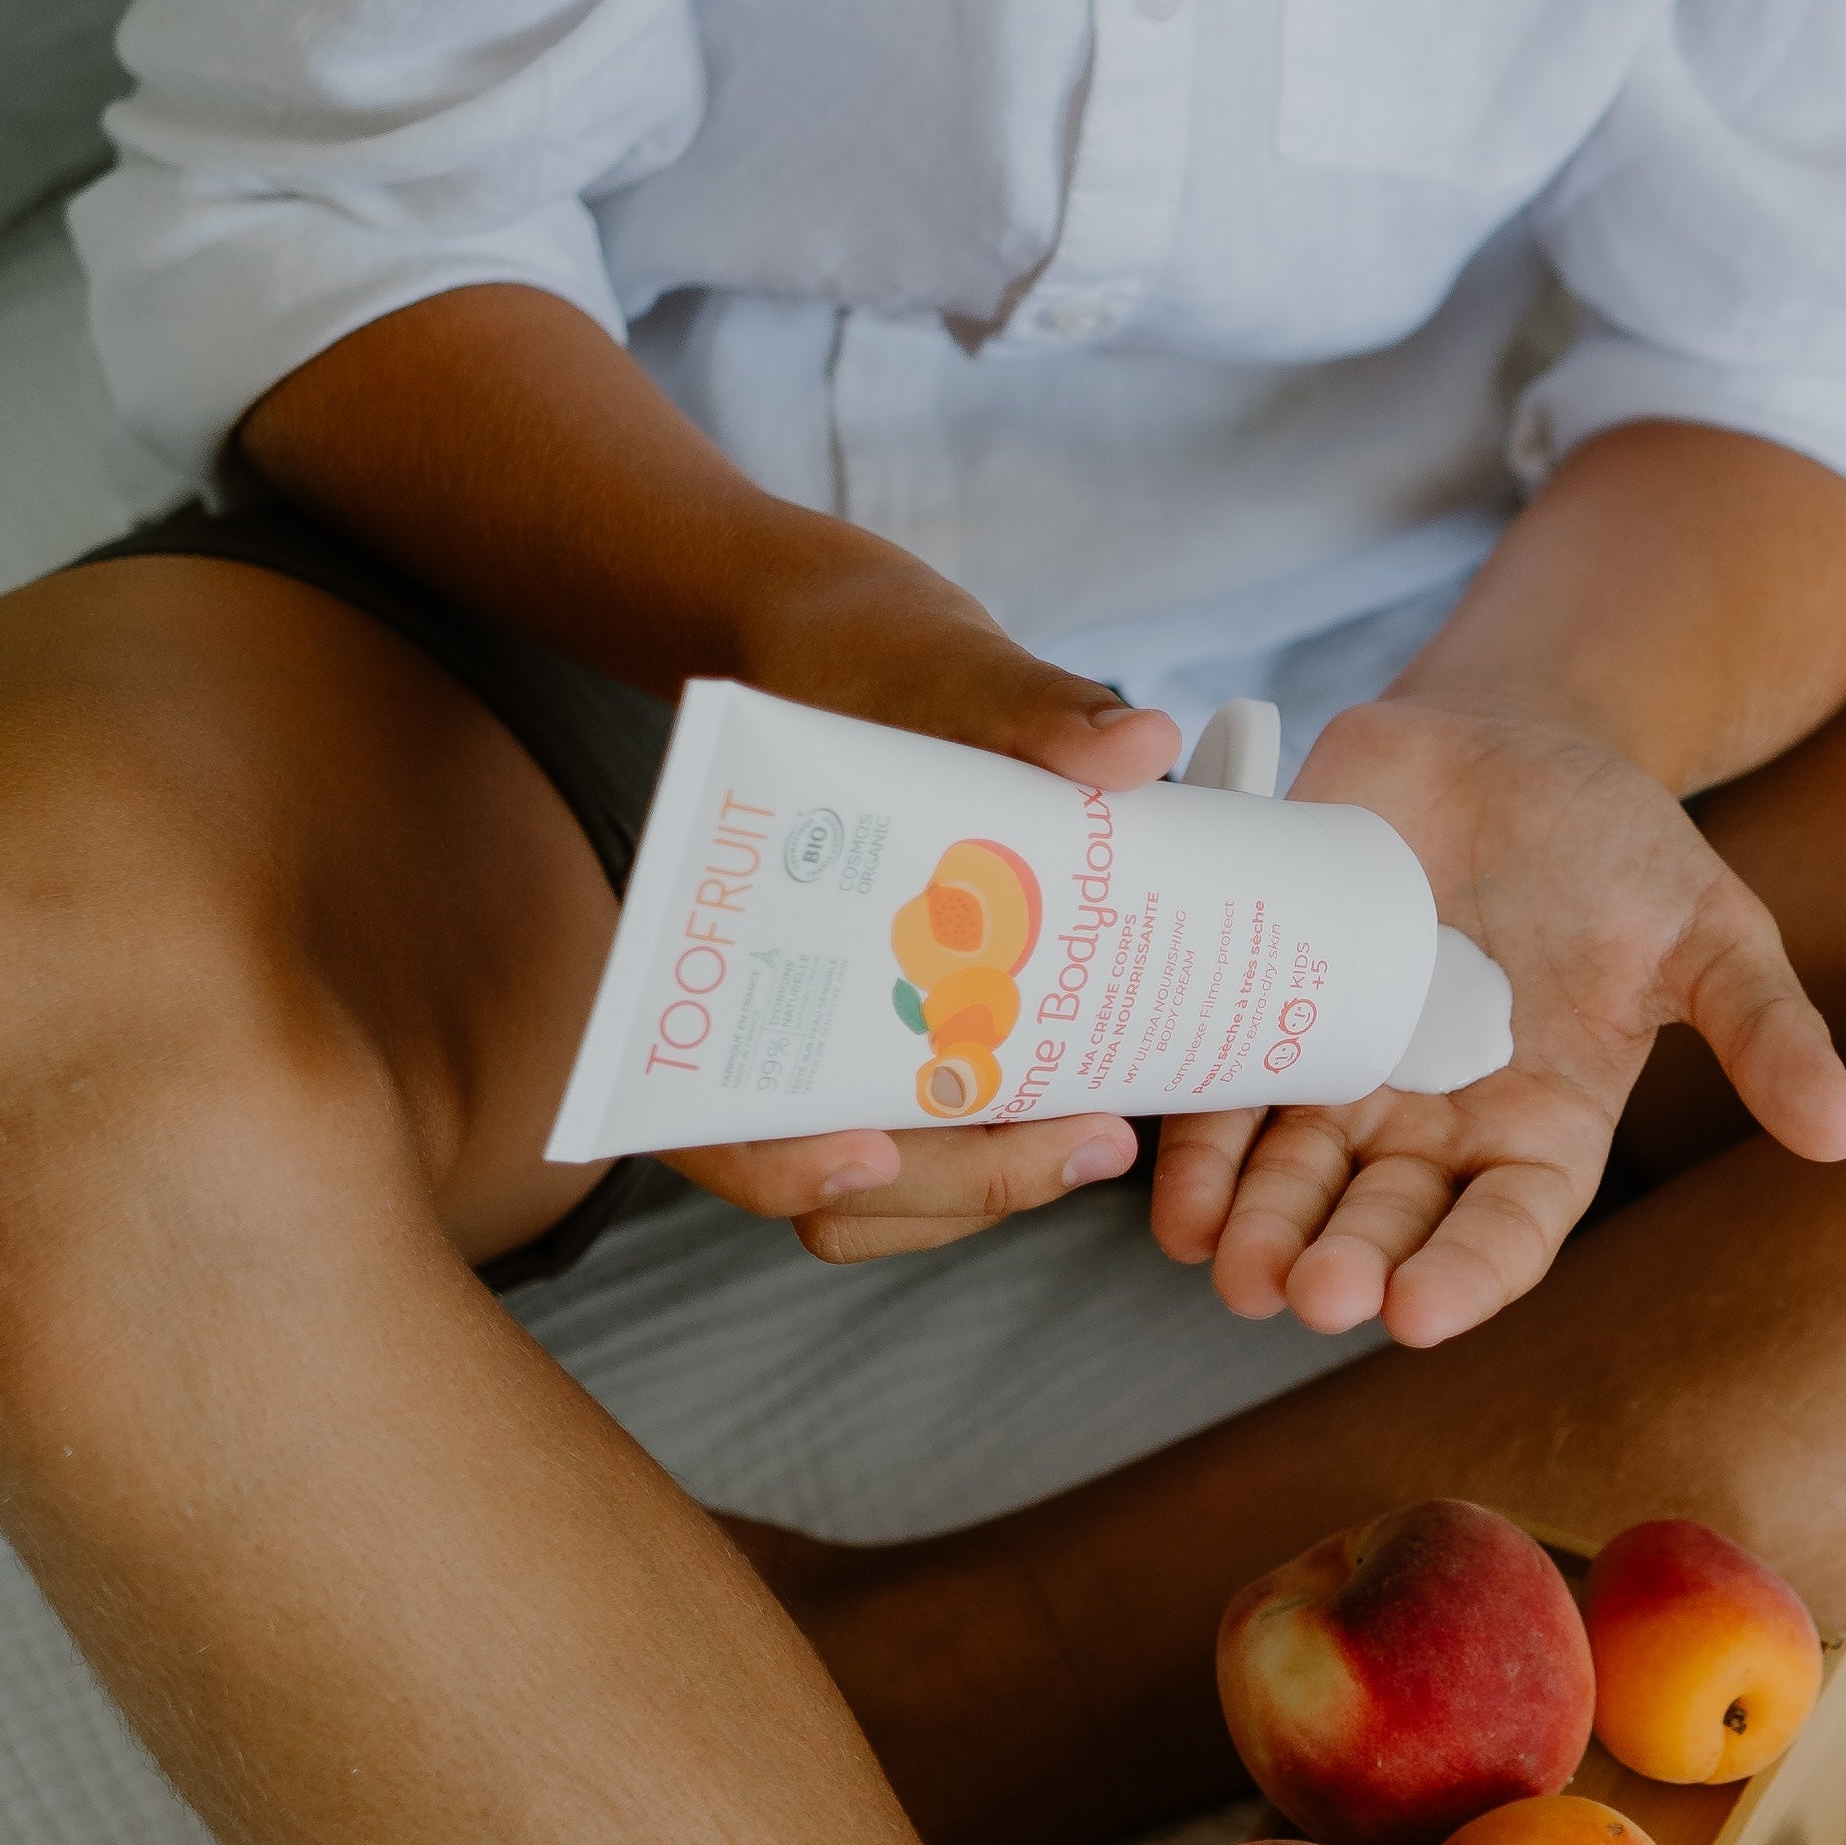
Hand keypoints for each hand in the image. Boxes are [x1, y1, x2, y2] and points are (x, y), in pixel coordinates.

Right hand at [658, 555, 1184, 1261]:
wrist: (872, 655)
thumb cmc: (874, 659)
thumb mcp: (943, 667)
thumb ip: (1030, 707)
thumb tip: (1137, 742)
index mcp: (714, 957)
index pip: (708, 1122)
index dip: (780, 1164)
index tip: (871, 1152)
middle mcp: (767, 1031)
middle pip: (834, 1183)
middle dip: (962, 1183)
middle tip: (1091, 1141)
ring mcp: (841, 1056)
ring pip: (896, 1190)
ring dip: (998, 1183)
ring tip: (1106, 1132)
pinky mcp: (913, 1055)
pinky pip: (949, 1146)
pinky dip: (1019, 1144)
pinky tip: (1105, 1100)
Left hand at [1147, 696, 1845, 1345]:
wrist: (1509, 743)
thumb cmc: (1621, 848)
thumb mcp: (1709, 928)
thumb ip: (1765, 1030)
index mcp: (1543, 1135)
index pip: (1505, 1233)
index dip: (1464, 1276)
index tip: (1419, 1311)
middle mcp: (1438, 1131)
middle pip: (1385, 1223)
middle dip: (1344, 1262)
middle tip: (1311, 1294)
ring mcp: (1349, 1082)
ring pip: (1294, 1183)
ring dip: (1259, 1233)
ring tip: (1230, 1270)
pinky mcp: (1275, 1017)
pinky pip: (1228, 1104)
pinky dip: (1199, 1155)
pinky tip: (1173, 1199)